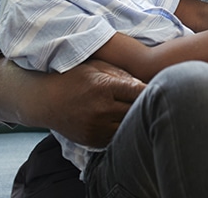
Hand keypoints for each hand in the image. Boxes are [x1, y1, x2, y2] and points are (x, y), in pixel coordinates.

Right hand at [0, 57, 144, 147]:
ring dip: (136, 119)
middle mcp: (100, 110)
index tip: (162, 86)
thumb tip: (148, 81)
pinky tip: (126, 120)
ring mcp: (96, 128)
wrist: (45, 100)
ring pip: (129, 127)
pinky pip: (117, 137)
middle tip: (158, 98)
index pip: (140, 91)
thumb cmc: (75, 77)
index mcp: (104, 87)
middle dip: (147, 105)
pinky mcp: (93, 141)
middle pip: (137, 111)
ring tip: (144, 111)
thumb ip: (123, 73)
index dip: (153, 89)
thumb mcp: (97, 66)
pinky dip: (123, 130)